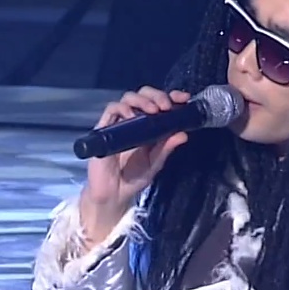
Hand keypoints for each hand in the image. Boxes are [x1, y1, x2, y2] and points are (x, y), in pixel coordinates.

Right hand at [78, 87, 190, 245]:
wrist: (114, 194)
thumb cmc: (133, 178)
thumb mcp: (155, 163)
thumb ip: (167, 148)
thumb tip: (183, 134)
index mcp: (150, 126)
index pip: (160, 104)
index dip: (172, 97)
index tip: (183, 98)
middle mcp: (135, 121)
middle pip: (144, 95)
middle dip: (157, 95)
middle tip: (166, 106)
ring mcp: (119, 123)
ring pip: (129, 98)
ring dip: (142, 100)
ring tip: (152, 110)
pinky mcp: (105, 128)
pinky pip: (111, 110)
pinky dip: (122, 108)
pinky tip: (131, 116)